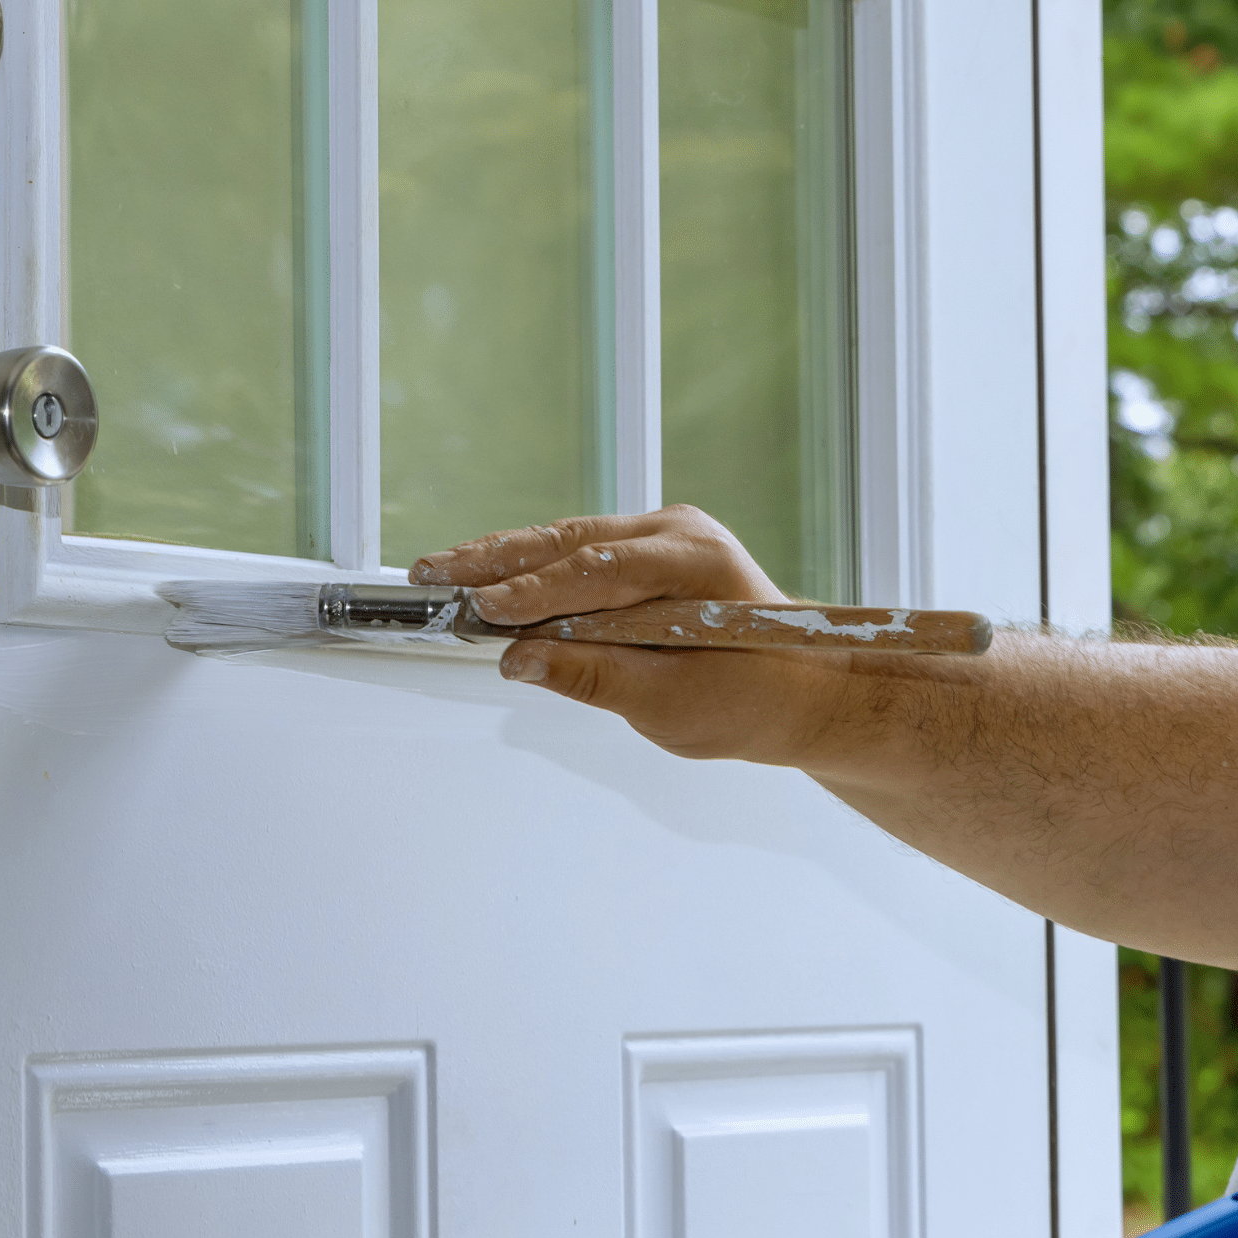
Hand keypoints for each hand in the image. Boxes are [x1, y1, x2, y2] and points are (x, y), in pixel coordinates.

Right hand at [409, 507, 850, 763]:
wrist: (804, 690)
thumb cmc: (754, 700)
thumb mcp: (671, 705)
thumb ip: (592, 676)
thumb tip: (517, 660)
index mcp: (696, 561)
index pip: (596, 570)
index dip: (532, 592)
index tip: (481, 611)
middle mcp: (679, 532)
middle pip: (571, 542)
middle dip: (496, 561)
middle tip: (433, 575)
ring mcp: (664, 535)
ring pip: (568, 541)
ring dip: (503, 559)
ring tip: (443, 572)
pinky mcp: (649, 552)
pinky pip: (580, 554)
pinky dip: (532, 567)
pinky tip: (486, 577)